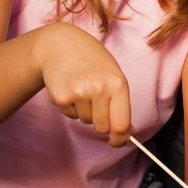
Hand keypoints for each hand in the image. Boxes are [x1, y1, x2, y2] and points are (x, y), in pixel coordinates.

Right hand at [36, 23, 131, 145]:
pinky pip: (71, 115)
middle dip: (100, 120)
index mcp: (118, 83)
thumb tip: (126, 132)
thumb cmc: (91, 60)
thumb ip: (121, 103)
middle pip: (102, 127)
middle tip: (94, 100)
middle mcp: (99, 88)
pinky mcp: (61, 97)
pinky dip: (71, 106)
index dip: (120, 139)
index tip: (118, 142)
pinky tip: (70, 87)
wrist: (60, 44)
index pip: (121, 124)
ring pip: (86, 121)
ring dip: (84, 110)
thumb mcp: (113, 75)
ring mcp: (79, 93)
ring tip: (81, 87)